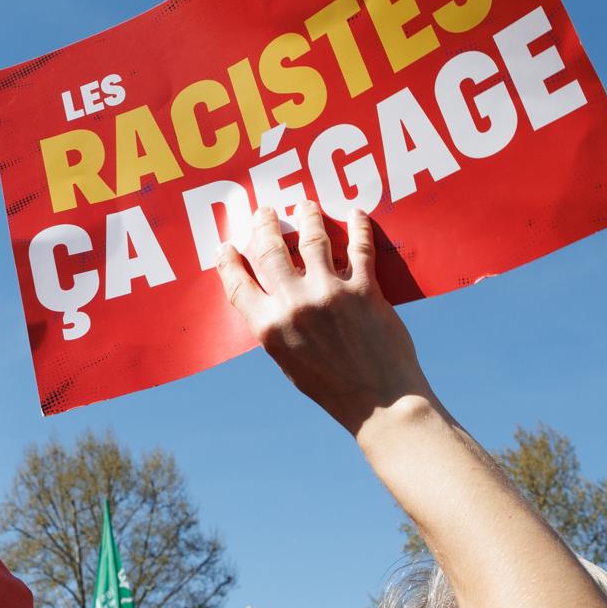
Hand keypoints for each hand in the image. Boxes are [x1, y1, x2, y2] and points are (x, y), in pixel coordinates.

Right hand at [217, 203, 431, 434]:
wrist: (379, 401)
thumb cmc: (332, 387)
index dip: (228, 261)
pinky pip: (359, 248)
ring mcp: (330, 294)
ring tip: (305, 206)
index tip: (226, 246)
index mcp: (269, 327)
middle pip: (271, 250)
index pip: (238, 283)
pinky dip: (358, 226)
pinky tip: (355, 213)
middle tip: (265, 212)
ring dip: (307, 216)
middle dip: (265, 225)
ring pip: (312, 239)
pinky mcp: (364, 290)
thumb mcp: (288, 361)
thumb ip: (276, 326)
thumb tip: (272, 294)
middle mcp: (295, 305)